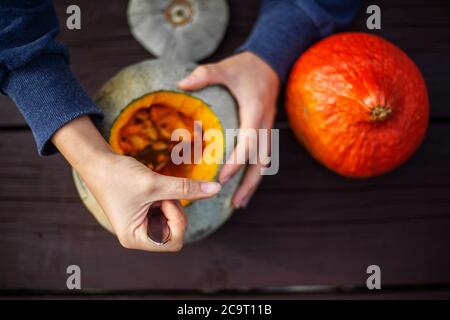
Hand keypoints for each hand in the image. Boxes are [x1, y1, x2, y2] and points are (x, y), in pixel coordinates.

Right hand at [52, 116, 220, 251]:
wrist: (97, 162)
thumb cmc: (119, 176)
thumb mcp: (155, 184)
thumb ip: (186, 189)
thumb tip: (216, 190)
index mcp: (135, 238)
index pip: (174, 242)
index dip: (177, 220)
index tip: (166, 199)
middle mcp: (137, 236)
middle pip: (175, 233)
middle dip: (174, 211)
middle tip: (162, 193)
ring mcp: (140, 226)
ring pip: (172, 221)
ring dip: (170, 203)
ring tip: (155, 189)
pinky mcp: (143, 214)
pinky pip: (165, 212)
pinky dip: (165, 200)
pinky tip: (153, 190)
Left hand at [178, 52, 279, 207]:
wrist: (271, 63)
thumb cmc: (247, 67)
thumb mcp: (226, 68)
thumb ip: (205, 74)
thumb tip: (181, 84)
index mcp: (254, 113)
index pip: (247, 143)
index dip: (236, 162)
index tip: (222, 179)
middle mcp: (264, 125)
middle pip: (260, 162)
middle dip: (248, 184)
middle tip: (235, 204)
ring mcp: (267, 130)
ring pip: (264, 163)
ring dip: (252, 184)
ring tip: (239, 203)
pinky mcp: (266, 131)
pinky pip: (263, 157)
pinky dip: (254, 174)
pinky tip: (245, 184)